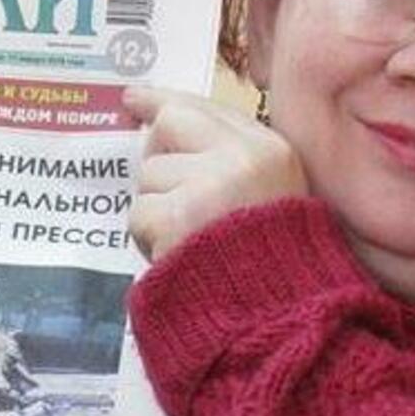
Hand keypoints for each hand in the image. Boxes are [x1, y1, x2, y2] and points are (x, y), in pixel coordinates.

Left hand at [123, 87, 306, 259]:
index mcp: (271, 149)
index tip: (133, 98)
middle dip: (159, 159)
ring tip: (189, 242)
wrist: (281, 317)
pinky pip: (140, 214)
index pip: (206, 106)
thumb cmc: (276, 265)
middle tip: (169, 196)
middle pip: (169, 126)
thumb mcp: (275, 196)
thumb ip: (231, 161)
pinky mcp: (179, 217)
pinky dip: (150, 241)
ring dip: (157, 211)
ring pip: (150, 176)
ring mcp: (209, 184)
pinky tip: (178, 257)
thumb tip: (161, 127)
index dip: (163, 101)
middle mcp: (241, 156)